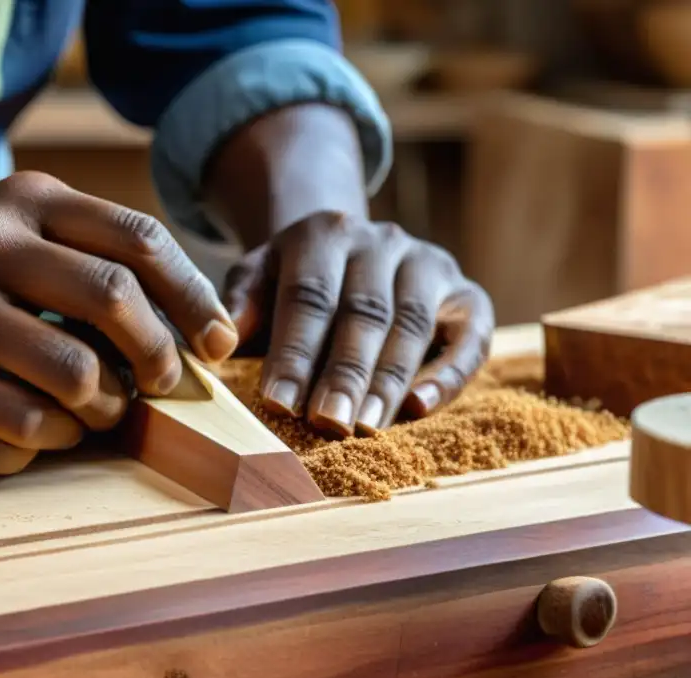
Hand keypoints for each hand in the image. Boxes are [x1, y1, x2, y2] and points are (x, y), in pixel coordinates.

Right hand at [0, 172, 238, 472]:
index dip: (194, 298)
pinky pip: (10, 438)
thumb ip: (93, 261)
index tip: (218, 343)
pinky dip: (37, 448)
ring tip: (91, 415)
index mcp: (17, 205)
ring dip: (98, 414)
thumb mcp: (9, 238)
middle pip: (112, 305)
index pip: (137, 242)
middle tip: (157, 386)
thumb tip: (197, 329)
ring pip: (70, 382)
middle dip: (155, 359)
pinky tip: (31, 435)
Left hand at [223, 212, 493, 434]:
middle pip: (363, 313)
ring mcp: (429, 264)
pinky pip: (469, 336)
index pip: (308, 298)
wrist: (351, 249)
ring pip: (412, 326)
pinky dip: (449, 374)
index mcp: (324, 234)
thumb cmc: (295, 280)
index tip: (277, 403)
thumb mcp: (259, 277)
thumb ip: (241, 303)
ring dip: (388, 381)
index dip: (293, 352)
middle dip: (344, 374)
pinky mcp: (467, 294)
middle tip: (328, 424)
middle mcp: (382, 241)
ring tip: (366, 428)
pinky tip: (421, 408)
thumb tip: (222, 340)